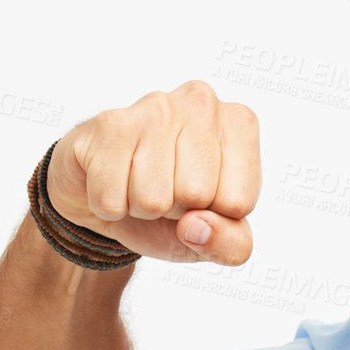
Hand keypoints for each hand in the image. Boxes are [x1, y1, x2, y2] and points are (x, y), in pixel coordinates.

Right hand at [45, 79, 259, 264]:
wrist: (112, 200)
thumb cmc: (176, 210)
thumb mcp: (219, 238)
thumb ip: (232, 246)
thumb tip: (197, 227)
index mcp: (240, 125)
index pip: (237, 202)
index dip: (214, 215)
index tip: (202, 198)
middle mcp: (201, 103)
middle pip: (196, 195)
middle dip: (178, 210)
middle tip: (168, 191)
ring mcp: (154, 106)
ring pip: (153, 198)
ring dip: (143, 208)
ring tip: (142, 184)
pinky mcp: (108, 124)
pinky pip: (111, 199)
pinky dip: (110, 207)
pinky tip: (115, 180)